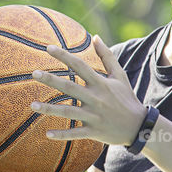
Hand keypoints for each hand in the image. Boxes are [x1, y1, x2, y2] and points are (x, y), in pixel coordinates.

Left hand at [31, 35, 147, 145]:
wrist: (139, 126)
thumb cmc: (126, 98)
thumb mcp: (120, 75)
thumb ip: (107, 56)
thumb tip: (96, 36)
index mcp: (100, 83)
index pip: (80, 66)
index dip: (64, 56)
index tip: (48, 48)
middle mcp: (96, 98)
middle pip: (70, 87)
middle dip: (51, 80)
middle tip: (34, 73)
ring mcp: (94, 116)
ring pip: (68, 112)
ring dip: (49, 109)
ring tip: (32, 105)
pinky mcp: (94, 132)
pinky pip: (75, 134)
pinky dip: (62, 135)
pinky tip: (46, 134)